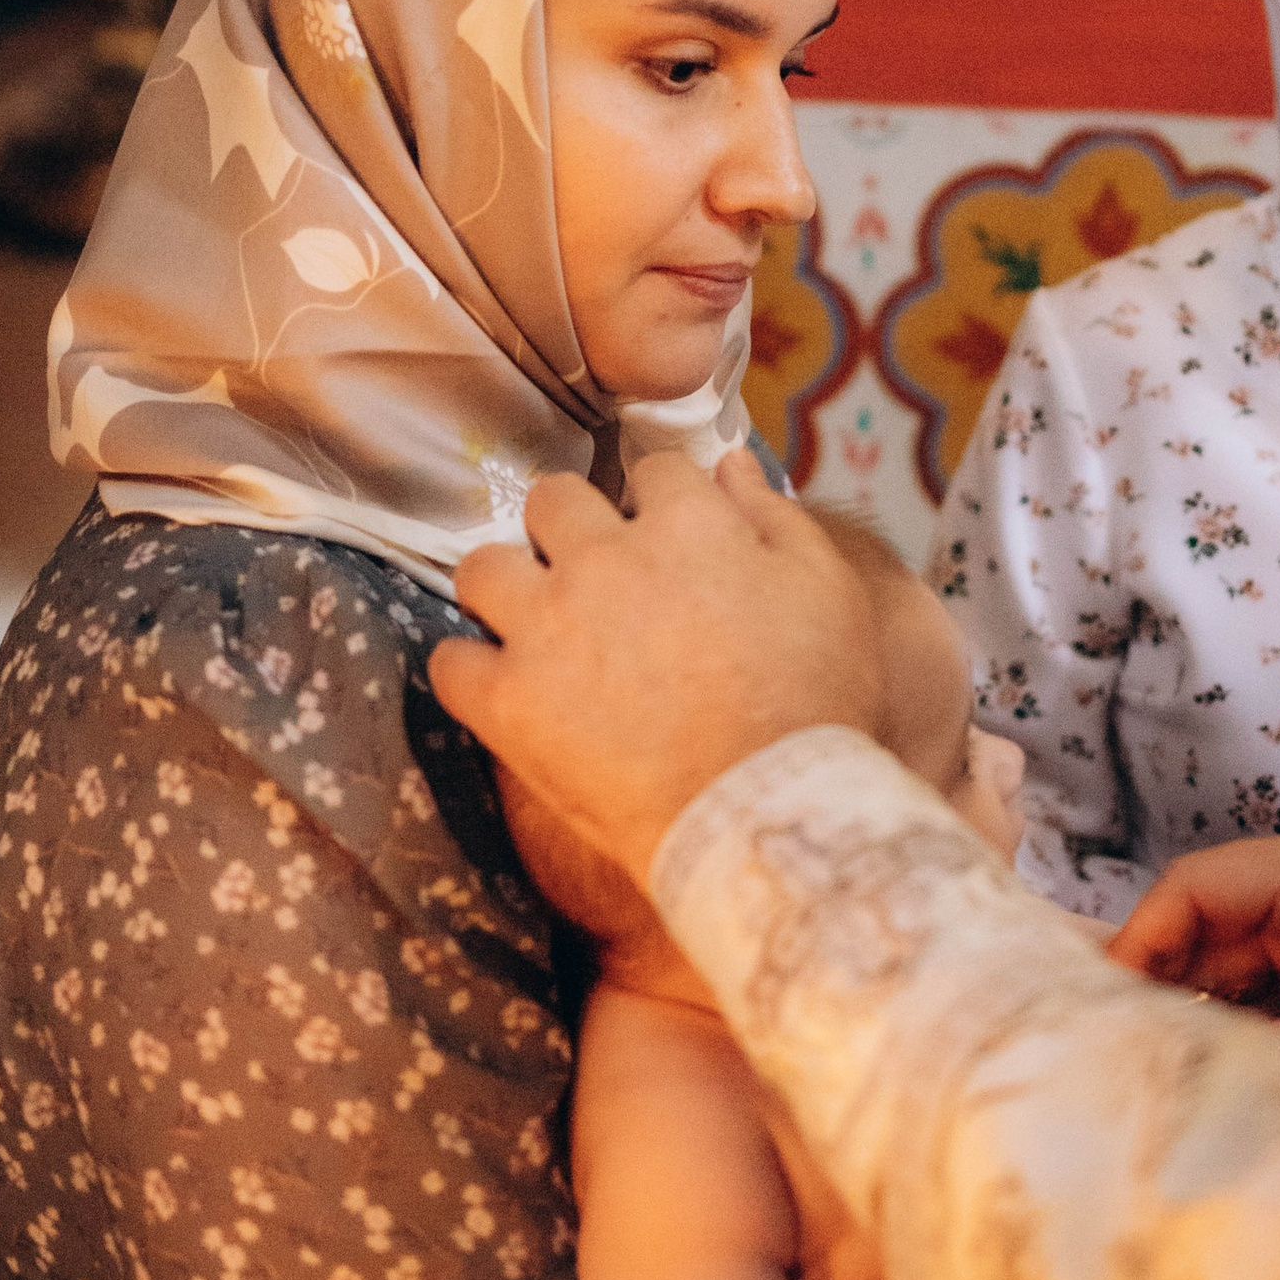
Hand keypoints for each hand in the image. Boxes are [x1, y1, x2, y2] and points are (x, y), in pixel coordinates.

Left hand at [431, 452, 883, 882]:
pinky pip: (450, 662)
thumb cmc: (815, 707)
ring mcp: (547, 628)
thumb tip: (730, 463)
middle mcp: (604, 560)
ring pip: (482, 568)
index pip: (653, 472)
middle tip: (593, 579)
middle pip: (553, 499)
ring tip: (532, 625)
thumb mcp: (829, 591)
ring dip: (505, 587)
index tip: (665, 544)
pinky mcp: (508, 701)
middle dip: (569, 528)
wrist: (766, 816)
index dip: (660, 506)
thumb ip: (775, 515)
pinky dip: (470, 672)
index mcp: (687, 525)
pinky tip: (501, 688)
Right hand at [1108, 829, 1279, 1077]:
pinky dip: (1219, 1024)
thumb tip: (1117, 1047)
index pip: (1193, 886)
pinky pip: (1242, 983)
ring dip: (1187, 1011)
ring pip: (1212, 957)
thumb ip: (1213, 1045)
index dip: (1136, 944)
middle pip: (1196, 919)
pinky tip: (1204, 1069)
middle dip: (1159, 985)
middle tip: (1119, 1048)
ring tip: (1159, 1068)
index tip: (1100, 1010)